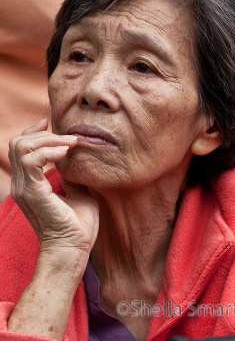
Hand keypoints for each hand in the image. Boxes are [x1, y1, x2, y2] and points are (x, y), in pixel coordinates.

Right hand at [8, 119, 98, 263]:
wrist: (74, 249)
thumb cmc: (78, 226)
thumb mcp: (78, 193)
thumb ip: (71, 176)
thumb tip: (74, 160)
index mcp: (30, 185)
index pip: (21, 149)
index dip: (34, 132)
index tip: (50, 123)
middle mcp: (22, 185)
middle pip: (18, 143)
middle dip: (43, 134)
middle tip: (68, 138)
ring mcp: (24, 188)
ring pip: (21, 147)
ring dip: (47, 140)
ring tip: (69, 144)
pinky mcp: (32, 191)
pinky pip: (31, 160)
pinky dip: (48, 150)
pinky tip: (65, 152)